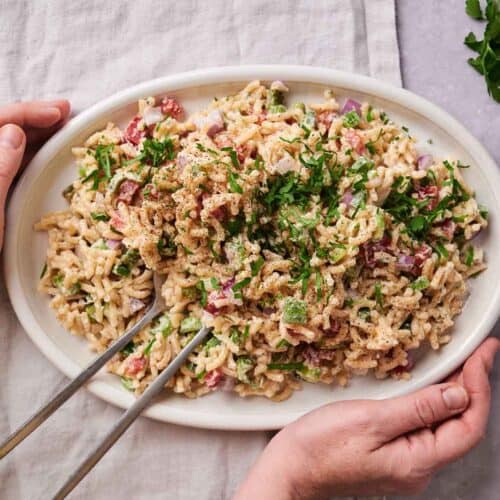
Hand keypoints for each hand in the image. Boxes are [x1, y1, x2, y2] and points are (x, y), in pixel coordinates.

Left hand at [0, 100, 69, 247]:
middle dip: (32, 118)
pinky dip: (30, 155)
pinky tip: (45, 153)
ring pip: (7, 145)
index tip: (57, 112)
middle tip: (64, 113)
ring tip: (60, 127)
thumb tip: (14, 134)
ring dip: (33, 134)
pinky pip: (11, 164)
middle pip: (1, 130)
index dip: (25, 113)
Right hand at [235, 338, 498, 498]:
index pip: (468, 425)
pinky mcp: (391, 455)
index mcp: (418, 462)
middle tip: (477, 353)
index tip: (483, 354)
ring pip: (443, 426)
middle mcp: (418, 467)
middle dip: (472, 387)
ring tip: (460, 364)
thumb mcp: (371, 420)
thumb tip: (459, 394)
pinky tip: (429, 387)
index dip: (479, 386)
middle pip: (460, 426)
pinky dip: (432, 403)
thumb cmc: (322, 445)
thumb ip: (418, 408)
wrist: (292, 468)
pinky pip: (424, 428)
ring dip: (454, 394)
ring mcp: (405, 463)